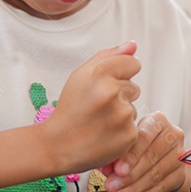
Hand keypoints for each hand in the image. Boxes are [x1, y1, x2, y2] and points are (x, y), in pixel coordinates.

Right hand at [42, 41, 141, 173]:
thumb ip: (108, 57)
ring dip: (120, 114)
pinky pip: (134, 126)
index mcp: (97, 73)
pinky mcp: (128, 135)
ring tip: (99, 122)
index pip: (132, 63)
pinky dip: (122, 131)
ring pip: (133, 108)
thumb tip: (132, 45)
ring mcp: (121, 114)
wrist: (56, 146)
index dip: (120, 74)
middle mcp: (110, 92)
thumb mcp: (80, 76)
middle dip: (119, 95)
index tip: (107, 85)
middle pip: (134, 86)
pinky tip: (104, 134)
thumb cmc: (69, 110)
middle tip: (97, 107)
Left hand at [100, 111, 186, 191]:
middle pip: (150, 157)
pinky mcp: (180, 174)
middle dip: (129, 175)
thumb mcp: (127, 141)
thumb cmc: (138, 143)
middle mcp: (172, 135)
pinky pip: (161, 188)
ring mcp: (179, 155)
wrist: (162, 154)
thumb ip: (116, 152)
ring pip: (155, 175)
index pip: (144, 136)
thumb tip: (106, 168)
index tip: (117, 169)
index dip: (130, 155)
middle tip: (112, 186)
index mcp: (157, 120)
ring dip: (134, 189)